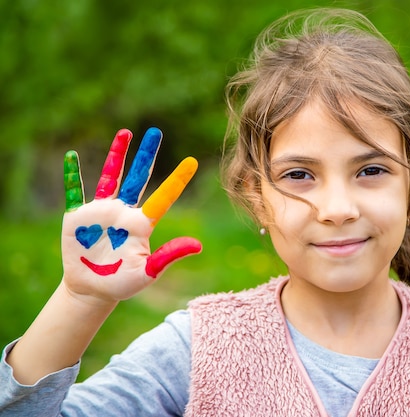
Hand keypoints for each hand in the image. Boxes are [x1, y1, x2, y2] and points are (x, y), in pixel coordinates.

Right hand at [61, 128, 201, 302]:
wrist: (92, 290)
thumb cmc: (122, 284)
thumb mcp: (147, 272)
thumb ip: (168, 256)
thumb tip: (197, 245)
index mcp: (142, 224)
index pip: (164, 197)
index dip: (177, 179)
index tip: (192, 161)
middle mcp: (124, 212)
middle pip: (138, 177)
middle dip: (147, 155)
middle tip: (157, 131)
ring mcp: (101, 212)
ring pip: (111, 176)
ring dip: (117, 155)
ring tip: (126, 132)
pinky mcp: (77, 217)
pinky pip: (74, 192)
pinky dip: (72, 175)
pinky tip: (72, 156)